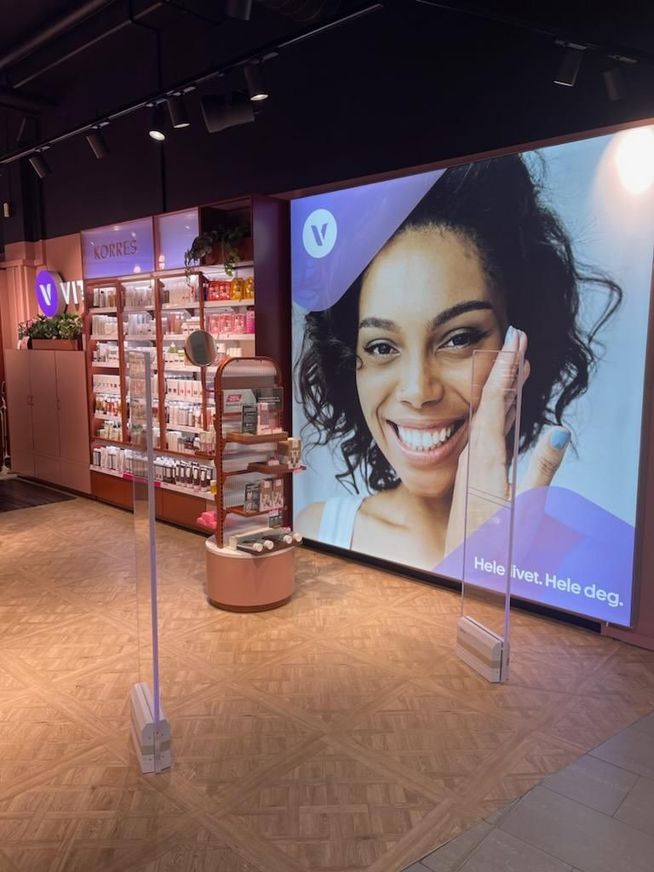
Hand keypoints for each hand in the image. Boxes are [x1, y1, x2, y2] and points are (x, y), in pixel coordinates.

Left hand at [444, 326, 569, 556]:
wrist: (466, 571)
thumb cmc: (496, 549)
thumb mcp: (526, 511)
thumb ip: (543, 469)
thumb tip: (559, 432)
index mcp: (485, 460)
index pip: (496, 402)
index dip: (506, 368)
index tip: (516, 340)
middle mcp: (472, 457)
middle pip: (489, 402)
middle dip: (504, 368)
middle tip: (517, 339)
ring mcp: (469, 465)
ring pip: (486, 415)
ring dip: (501, 388)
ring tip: (517, 364)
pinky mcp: (471, 474)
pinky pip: (484, 431)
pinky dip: (497, 410)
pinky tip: (505, 406)